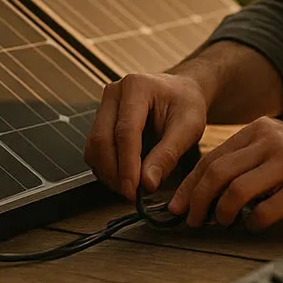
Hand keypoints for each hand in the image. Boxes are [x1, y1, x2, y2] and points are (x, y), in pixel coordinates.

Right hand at [83, 72, 208, 200]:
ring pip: (93, 148)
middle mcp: (114, 93)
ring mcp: (104, 106)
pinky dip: (106, 168)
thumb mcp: (189, 127)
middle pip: (101, 140)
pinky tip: (125, 176)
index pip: (125, 132)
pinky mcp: (100, 121)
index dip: (127, 165)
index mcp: (137, 87)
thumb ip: (168, 154)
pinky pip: (94, 150)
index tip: (133, 191)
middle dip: (114, 173)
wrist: (181, 92)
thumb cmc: (186, 105)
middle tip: (131, 194)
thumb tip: (147, 183)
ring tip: (130, 187)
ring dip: (107, 173)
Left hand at [167, 117, 282, 229]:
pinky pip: (264, 211)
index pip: (212, 157)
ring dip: (221, 214)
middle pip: (216, 173)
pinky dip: (252, 223)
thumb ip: (252, 156)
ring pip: (234, 191)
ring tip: (223, 224)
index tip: (179, 205)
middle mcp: (271, 141)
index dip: (190, 185)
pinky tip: (255, 225)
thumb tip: (211, 186)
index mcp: (261, 130)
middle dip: (197, 201)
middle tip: (192, 220)